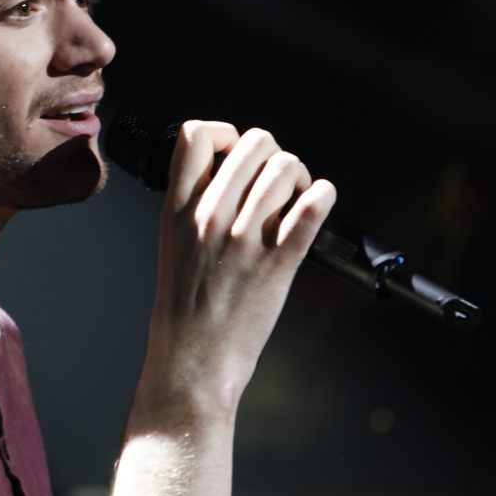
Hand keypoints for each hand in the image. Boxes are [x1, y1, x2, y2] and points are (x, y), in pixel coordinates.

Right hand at [136, 121, 335, 424]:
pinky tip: (319, 201)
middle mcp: (209, 219)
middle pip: (252, 144)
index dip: (223, 134)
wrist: (193, 361)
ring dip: (299, 176)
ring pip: (284, 168)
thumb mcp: (172, 245)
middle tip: (276, 179)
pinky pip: (312, 209)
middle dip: (272, 154)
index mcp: (178, 211)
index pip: (195, 136)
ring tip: (297, 197)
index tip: (234, 153)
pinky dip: (323, 196)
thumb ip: (194, 206)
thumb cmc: (184, 310)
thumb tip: (229, 173)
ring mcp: (243, 241)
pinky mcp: (277, 264)